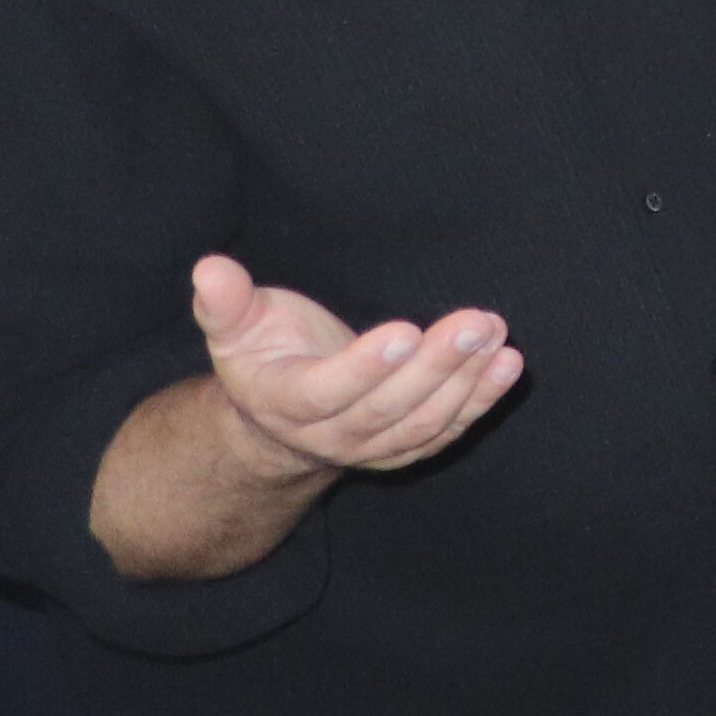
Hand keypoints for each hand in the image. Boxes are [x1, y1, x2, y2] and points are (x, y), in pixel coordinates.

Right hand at [188, 256, 519, 487]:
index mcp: (285, 402)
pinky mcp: (405, 446)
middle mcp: (330, 435)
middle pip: (386, 409)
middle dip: (434, 367)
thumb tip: (208, 268)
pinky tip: (507, 366)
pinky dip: (480, 402)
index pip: (326, 392)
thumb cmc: (265, 353)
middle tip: (474, 323)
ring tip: (496, 336)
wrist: (281, 414)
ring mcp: (371, 447)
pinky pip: (445, 431)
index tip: (405, 331)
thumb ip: (226, 302)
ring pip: (422, 424)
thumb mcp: (237, 327)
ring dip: (466, 382)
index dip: (365, 367)